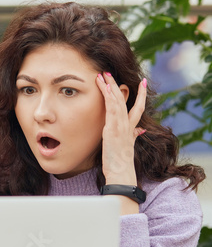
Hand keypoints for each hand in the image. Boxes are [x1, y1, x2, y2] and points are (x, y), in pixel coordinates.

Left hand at [96, 73, 145, 214]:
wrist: (121, 173)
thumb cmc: (122, 163)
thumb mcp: (129, 146)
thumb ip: (135, 135)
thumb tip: (140, 130)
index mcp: (131, 129)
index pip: (137, 108)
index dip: (140, 95)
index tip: (143, 82)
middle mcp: (127, 125)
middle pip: (124, 100)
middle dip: (116, 85)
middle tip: (109, 72)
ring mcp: (120, 126)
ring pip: (116, 102)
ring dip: (109, 87)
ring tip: (103, 75)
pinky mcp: (112, 130)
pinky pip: (111, 110)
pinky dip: (108, 98)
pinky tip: (103, 89)